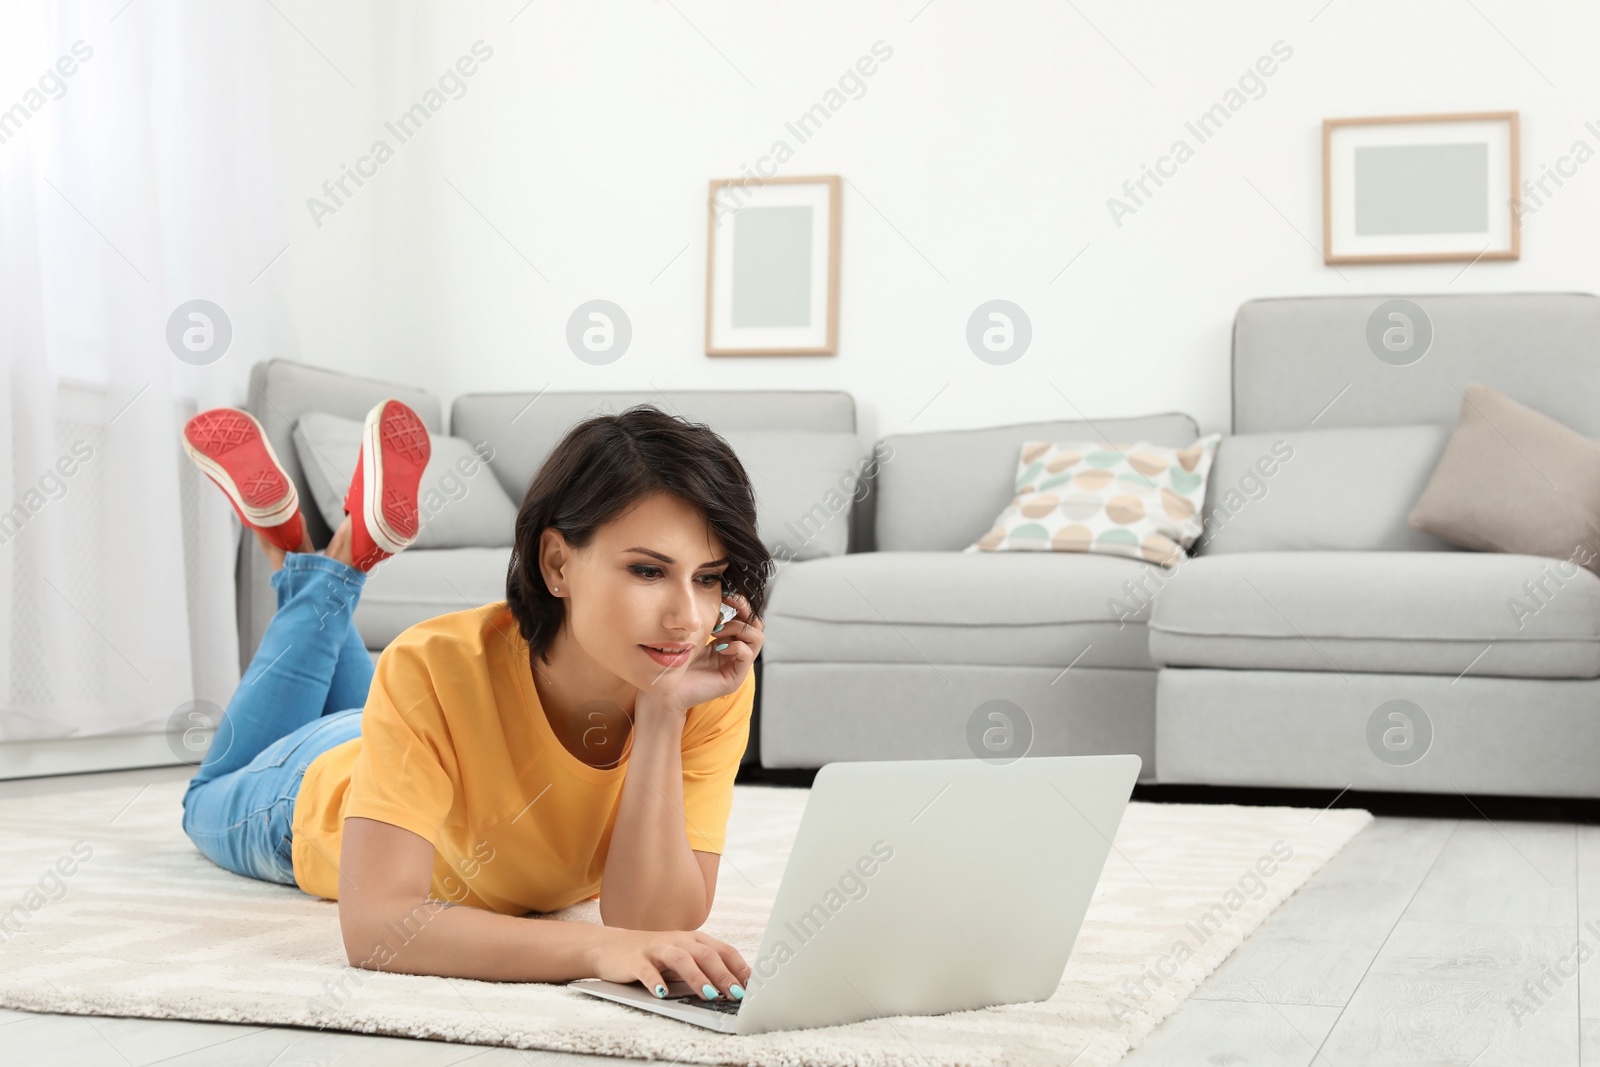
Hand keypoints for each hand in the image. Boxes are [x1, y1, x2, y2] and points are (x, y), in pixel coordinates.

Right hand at [591, 927, 751, 1000]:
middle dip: (723, 975)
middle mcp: (678, 941)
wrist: (610, 947)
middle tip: (736, 994)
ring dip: (696, 977)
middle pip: (705, 954)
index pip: (723, 950)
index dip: (739, 967)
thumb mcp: (682, 958)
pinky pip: (647, 971)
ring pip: (680, 959)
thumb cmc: (653, 955)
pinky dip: (656, 982)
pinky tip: (663, 994)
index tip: (753, 985)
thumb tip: (735, 987)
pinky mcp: (636, 960)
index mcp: (693, 940)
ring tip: (708, 994)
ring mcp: (656, 949)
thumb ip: (704, 968)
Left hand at [643, 591, 762, 712]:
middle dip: (743, 612)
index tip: (727, 594)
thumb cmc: (677, 660)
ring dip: (738, 628)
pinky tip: (718, 647)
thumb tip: (722, 595)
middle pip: (757, 626)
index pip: (747, 619)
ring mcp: (737, 667)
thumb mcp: (696, 633)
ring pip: (757, 638)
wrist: (665, 689)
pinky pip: (748, 655)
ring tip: (718, 632)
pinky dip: (736, 646)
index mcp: (727, 642)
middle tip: (726, 607)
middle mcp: (735, 654)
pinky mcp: (734, 679)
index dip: (741, 604)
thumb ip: (711, 619)